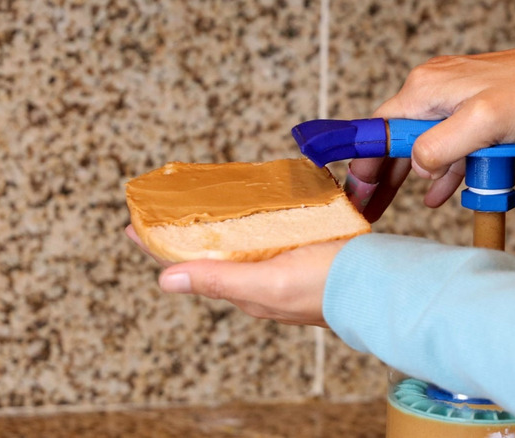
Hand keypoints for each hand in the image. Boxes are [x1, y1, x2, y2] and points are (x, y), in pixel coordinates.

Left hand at [125, 224, 344, 326]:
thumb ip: (219, 280)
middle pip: (209, 253)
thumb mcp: (267, 284)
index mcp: (243, 289)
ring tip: (200, 202)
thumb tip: (164, 280)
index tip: (132, 223)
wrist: (381, 285)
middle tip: (164, 207)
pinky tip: (254, 205)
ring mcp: (278, 267)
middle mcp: (256, 281)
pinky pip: (266, 235)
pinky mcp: (300, 254)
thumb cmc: (327, 288)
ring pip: (237, 243)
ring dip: (215, 225)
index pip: (188, 266)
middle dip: (183, 233)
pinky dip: (251, 220)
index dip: (158, 246)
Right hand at [350, 42, 514, 217]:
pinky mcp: (473, 114)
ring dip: (406, 179)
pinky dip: (441, 172)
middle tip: (364, 209)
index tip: (351, 190)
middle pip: (393, 142)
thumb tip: (415, 166)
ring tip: (385, 209)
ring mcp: (453, 104)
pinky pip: (448, 147)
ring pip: (419, 148)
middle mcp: (433, 93)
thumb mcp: (486, 122)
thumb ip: (442, 146)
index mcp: (426, 90)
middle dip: (378, 177)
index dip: (362, 162)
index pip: (379, 129)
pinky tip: (437, 194)